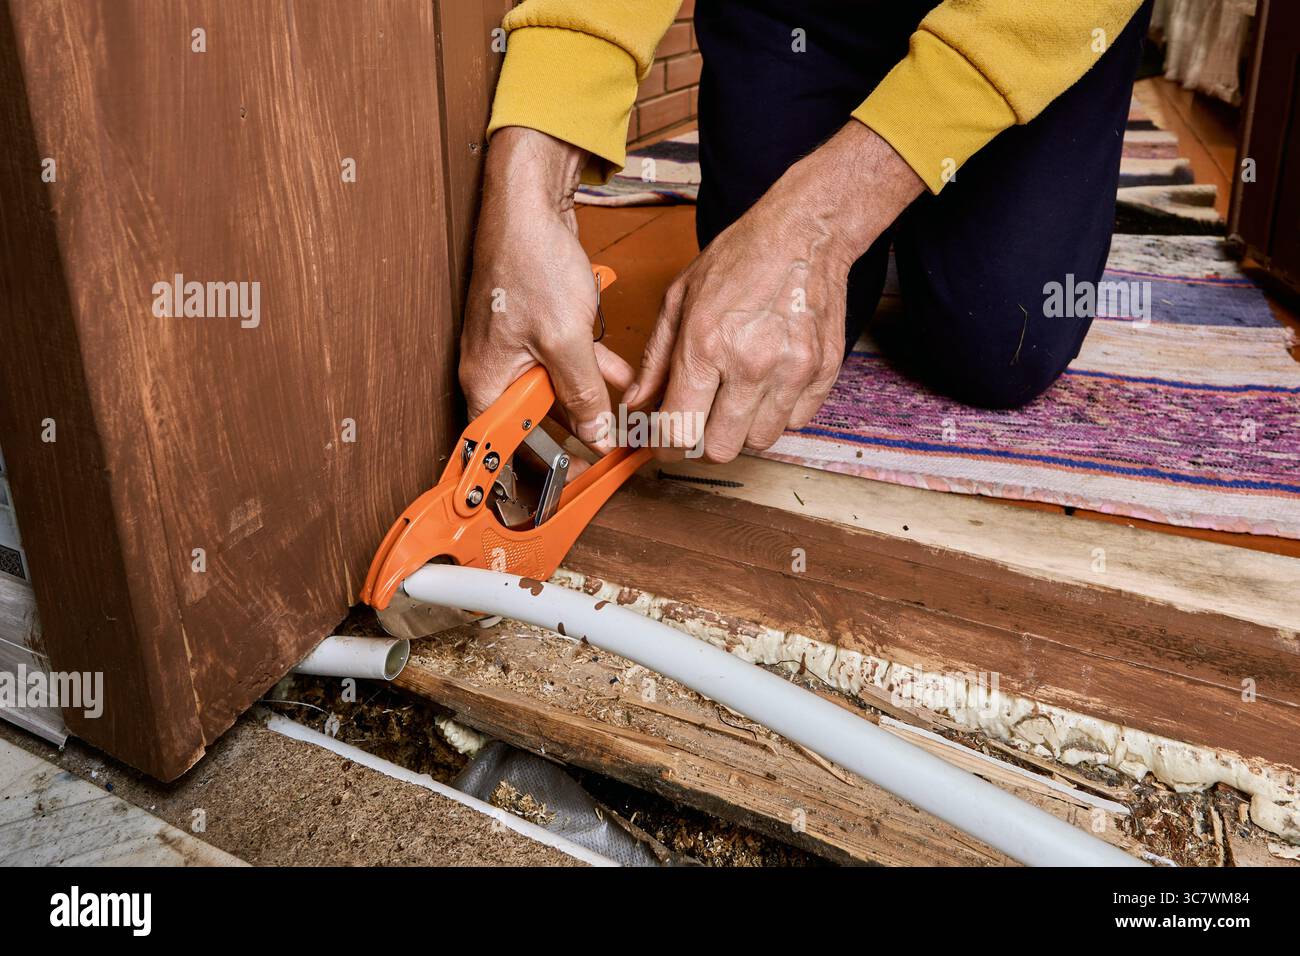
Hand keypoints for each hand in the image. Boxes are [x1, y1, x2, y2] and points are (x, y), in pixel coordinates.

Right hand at [459, 127, 632, 450]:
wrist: (529, 204)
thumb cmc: (529, 263)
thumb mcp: (566, 341)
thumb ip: (582, 394)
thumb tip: (595, 434)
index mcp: (487, 382)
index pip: (502, 445)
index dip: (532, 470)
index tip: (565, 486)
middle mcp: (495, 370)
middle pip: (535, 421)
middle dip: (576, 429)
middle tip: (610, 445)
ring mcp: (515, 348)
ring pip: (556, 390)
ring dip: (590, 396)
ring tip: (624, 412)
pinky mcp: (535, 327)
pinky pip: (565, 361)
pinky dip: (591, 367)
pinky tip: (620, 374)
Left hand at [625, 121, 923, 461]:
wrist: (804, 233)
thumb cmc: (739, 258)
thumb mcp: (679, 299)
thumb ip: (655, 359)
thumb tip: (636, 404)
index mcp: (706, 345)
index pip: (680, 430)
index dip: (667, 445)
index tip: (666, 441)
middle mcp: (751, 364)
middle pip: (721, 449)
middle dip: (705, 441)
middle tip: (702, 417)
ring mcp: (792, 371)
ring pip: (760, 440)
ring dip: (744, 427)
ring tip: (738, 394)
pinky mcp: (823, 372)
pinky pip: (796, 422)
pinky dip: (779, 412)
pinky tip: (770, 382)